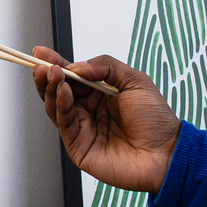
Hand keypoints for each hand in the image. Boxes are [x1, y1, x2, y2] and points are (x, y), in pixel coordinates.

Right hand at [31, 49, 179, 193]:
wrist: (165, 153)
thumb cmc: (156, 121)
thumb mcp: (135, 81)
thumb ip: (107, 66)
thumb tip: (79, 66)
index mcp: (100, 95)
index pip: (72, 77)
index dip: (56, 64)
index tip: (40, 53)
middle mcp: (88, 111)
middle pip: (58, 91)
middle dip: (47, 76)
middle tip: (41, 66)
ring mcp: (82, 129)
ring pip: (56, 107)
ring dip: (52, 89)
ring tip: (52, 75)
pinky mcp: (79, 147)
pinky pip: (64, 124)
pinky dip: (61, 105)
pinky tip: (63, 92)